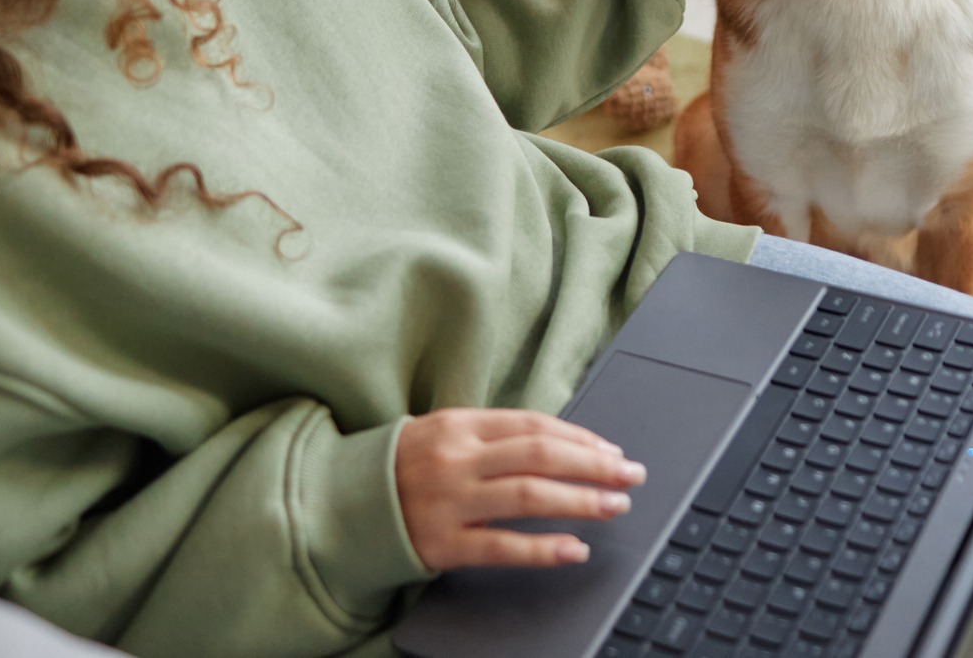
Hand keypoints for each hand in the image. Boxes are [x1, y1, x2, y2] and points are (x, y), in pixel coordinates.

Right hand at [395, 408, 645, 569]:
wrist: (342, 504)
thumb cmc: (404, 467)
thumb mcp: (444, 433)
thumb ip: (494, 435)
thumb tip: (562, 442)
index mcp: (460, 424)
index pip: (533, 426)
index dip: (580, 438)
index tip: (612, 451)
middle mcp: (457, 459)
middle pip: (539, 455)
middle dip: (593, 465)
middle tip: (630, 474)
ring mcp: (449, 501)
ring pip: (528, 496)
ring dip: (580, 500)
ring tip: (615, 505)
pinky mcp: (442, 543)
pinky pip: (502, 546)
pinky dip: (543, 548)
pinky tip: (574, 548)